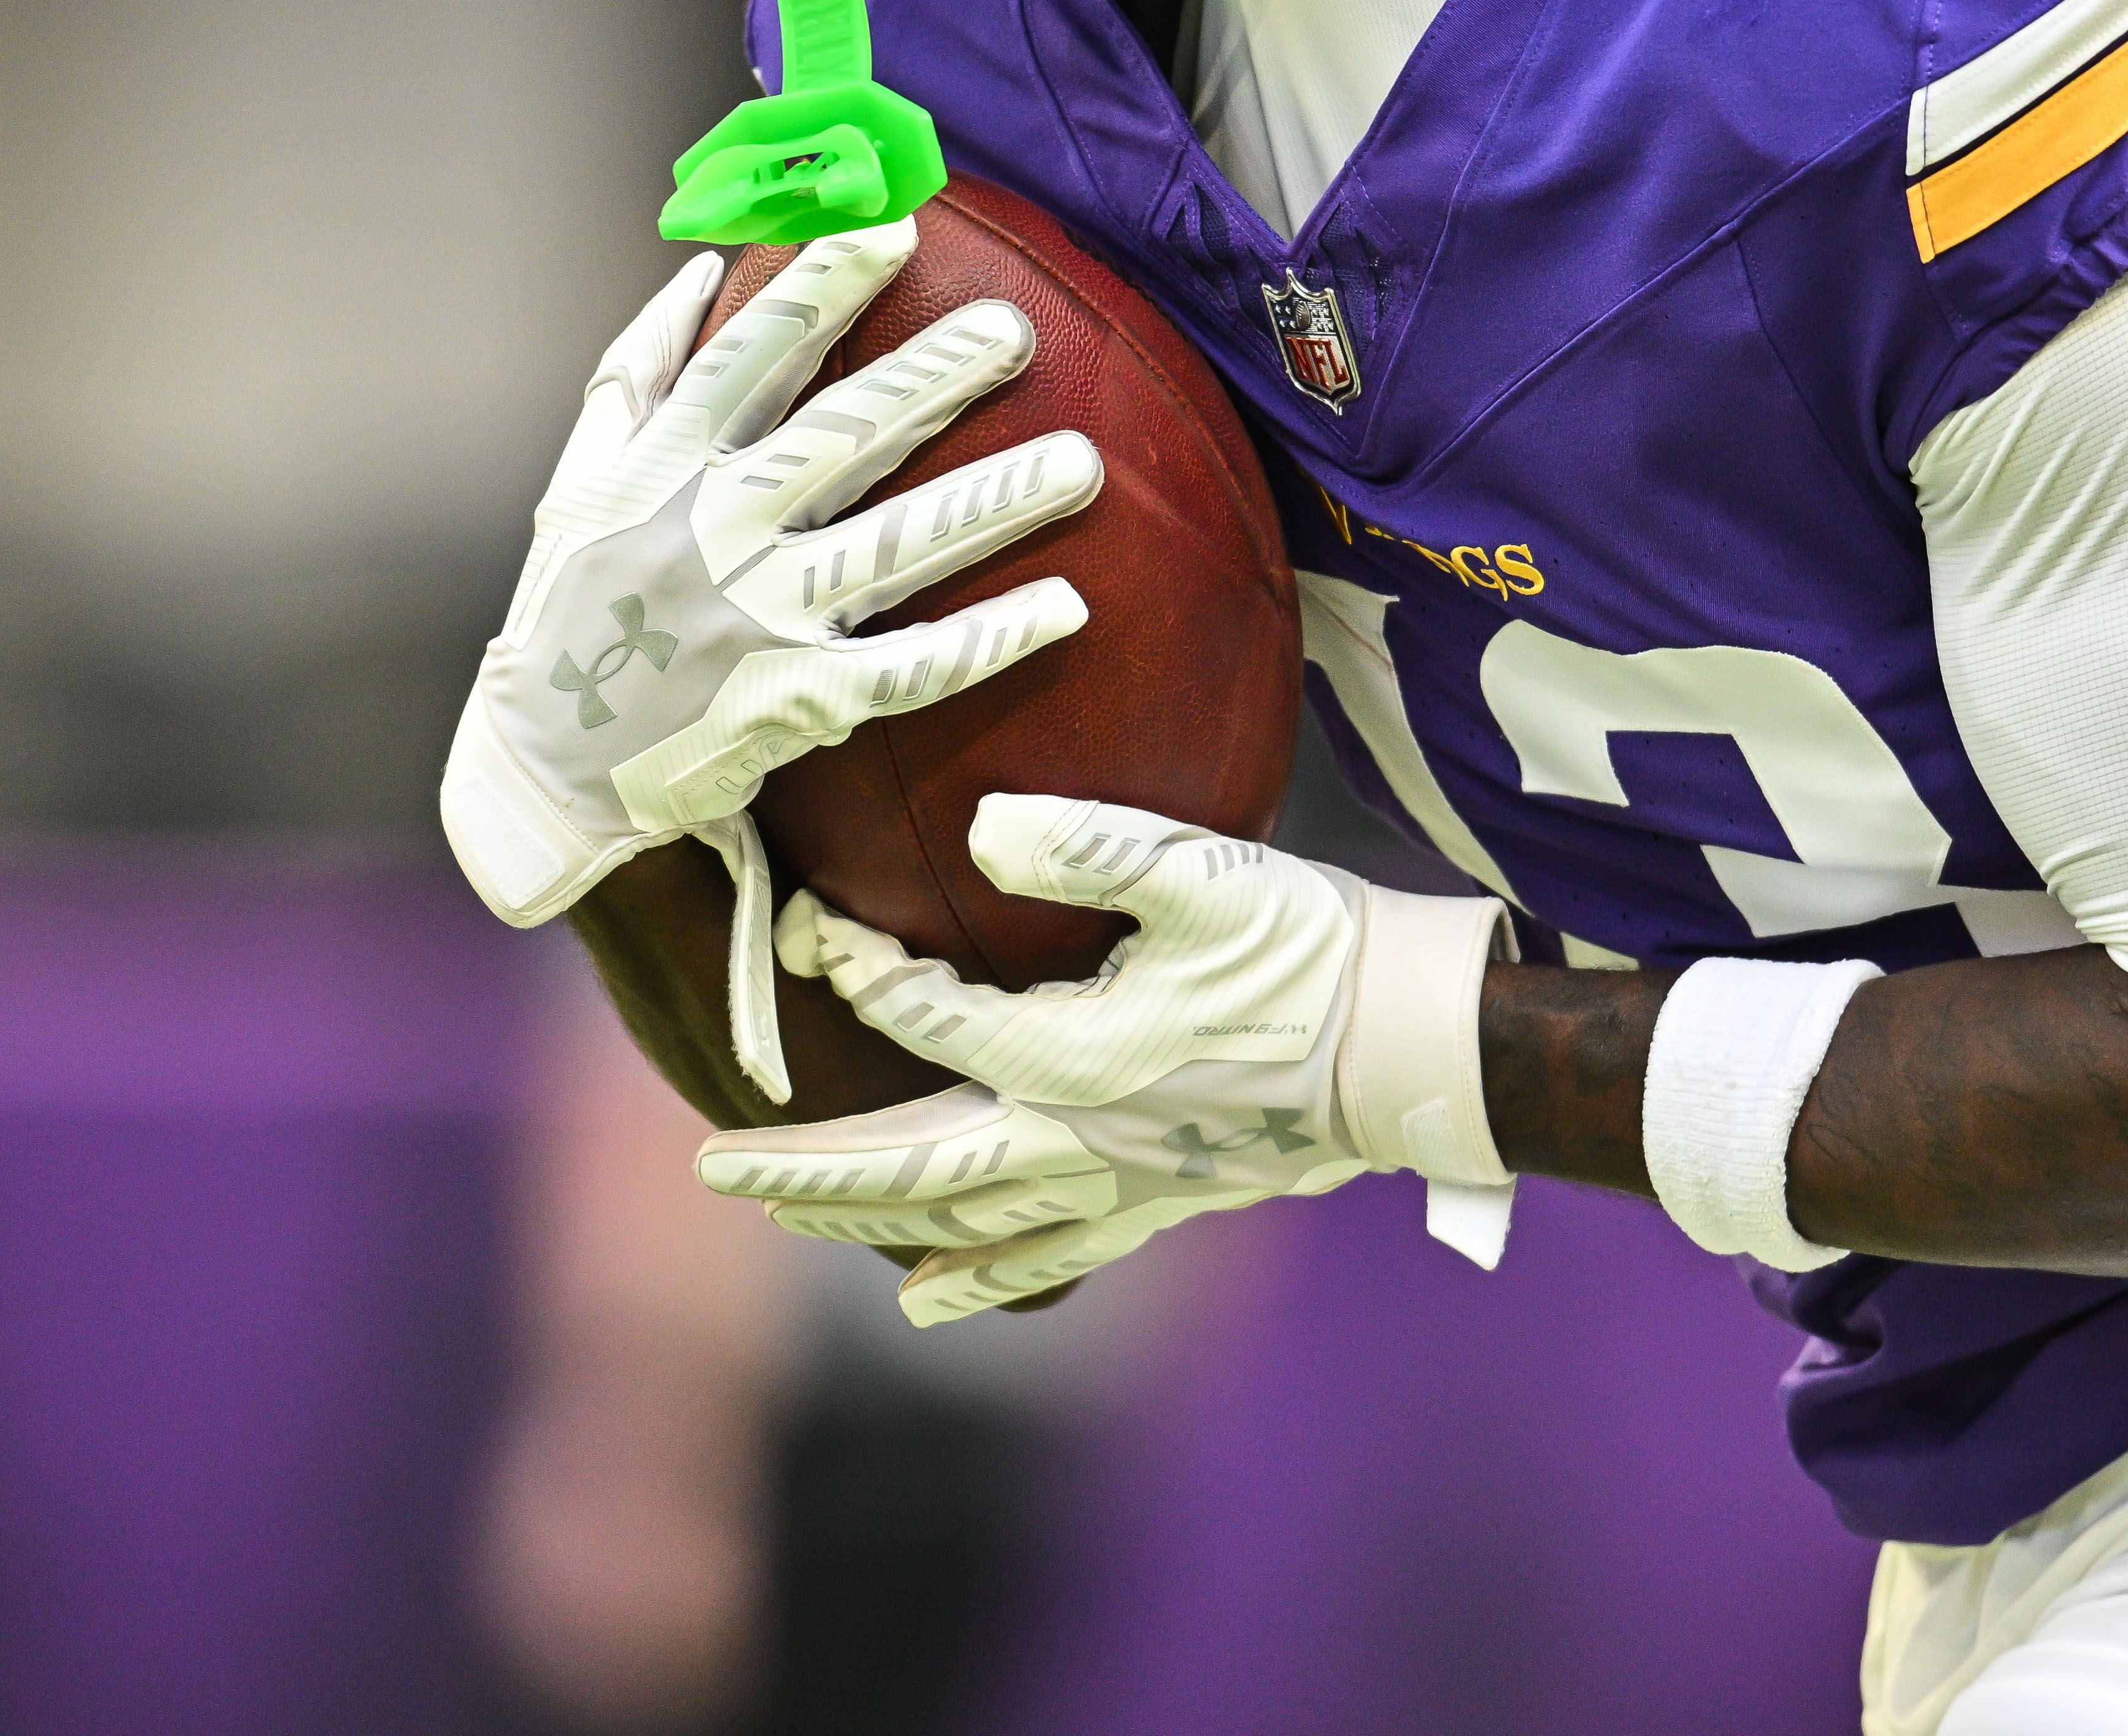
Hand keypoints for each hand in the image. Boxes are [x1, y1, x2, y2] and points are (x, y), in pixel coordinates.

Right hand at [440, 228, 1100, 1099]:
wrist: (545, 768)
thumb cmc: (570, 607)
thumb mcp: (577, 480)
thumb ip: (635, 371)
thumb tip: (698, 270)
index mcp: (664, 468)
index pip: (751, 358)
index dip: (820, 290)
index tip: (894, 228)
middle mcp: (714, 532)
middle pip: (840, 439)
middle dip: (930, 381)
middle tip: (1016, 329)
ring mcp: (758, 618)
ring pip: (891, 547)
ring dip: (990, 504)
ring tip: (1081, 462)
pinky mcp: (795, 700)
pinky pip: (908, 666)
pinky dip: (984, 640)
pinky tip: (1065, 606)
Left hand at [689, 796, 1513, 1320]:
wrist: (1416, 1050)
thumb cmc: (1315, 951)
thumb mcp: (1209, 875)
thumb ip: (1091, 845)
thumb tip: (981, 825)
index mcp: (1074, 1056)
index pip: (928, 1019)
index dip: (861, 972)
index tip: (813, 929)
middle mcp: (1077, 1138)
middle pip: (910, 1164)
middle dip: (806, 1169)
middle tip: (712, 1166)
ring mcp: (1115, 1183)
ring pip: (961, 1221)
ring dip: (866, 1222)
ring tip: (784, 1218)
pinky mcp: (1157, 1204)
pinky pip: (1047, 1259)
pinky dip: (977, 1283)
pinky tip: (927, 1303)